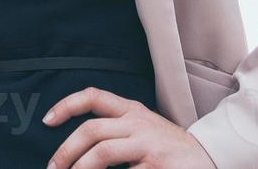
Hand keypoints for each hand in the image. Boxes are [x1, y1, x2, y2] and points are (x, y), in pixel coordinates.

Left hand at [43, 87, 215, 168]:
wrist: (210, 158)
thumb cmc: (169, 148)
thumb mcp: (143, 129)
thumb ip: (115, 129)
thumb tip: (75, 148)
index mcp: (132, 111)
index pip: (94, 97)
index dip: (67, 105)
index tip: (47, 121)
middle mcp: (138, 124)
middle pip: (91, 130)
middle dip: (66, 151)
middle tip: (53, 168)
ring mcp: (149, 145)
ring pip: (102, 152)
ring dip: (81, 168)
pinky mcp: (157, 166)